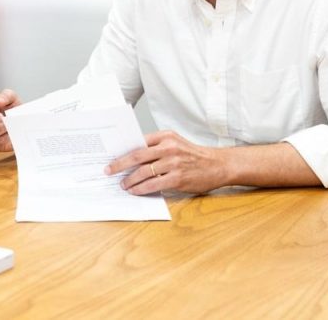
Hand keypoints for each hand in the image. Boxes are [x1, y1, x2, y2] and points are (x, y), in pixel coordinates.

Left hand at [105, 130, 227, 194]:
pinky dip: (141, 188)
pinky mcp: (177, 178)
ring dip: (129, 179)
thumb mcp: (176, 143)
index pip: (138, 141)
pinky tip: (134, 191)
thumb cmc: (194, 155)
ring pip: (143, 171)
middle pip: (136, 156)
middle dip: (119, 164)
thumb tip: (131, 157)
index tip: (111, 156)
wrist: (218, 165)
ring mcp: (173, 163)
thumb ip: (156, 147)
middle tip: (108, 170)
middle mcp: (169, 147)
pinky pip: (153, 184)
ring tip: (122, 184)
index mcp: (166, 136)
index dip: (123, 150)